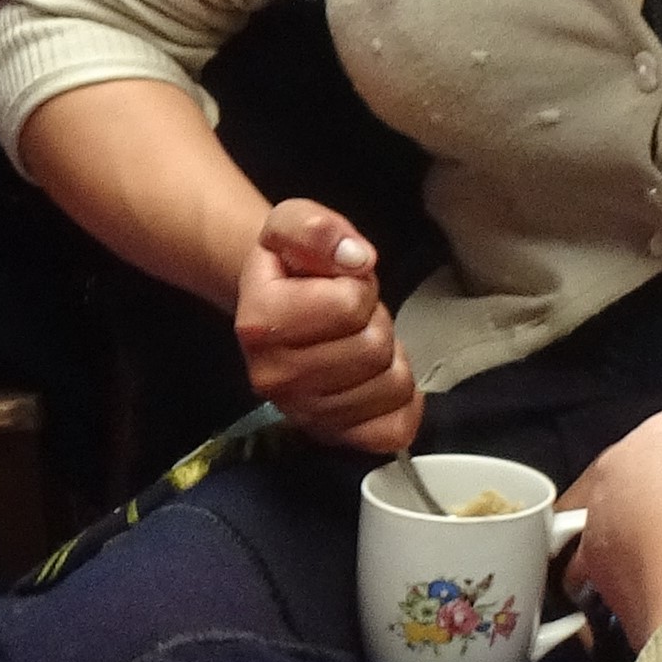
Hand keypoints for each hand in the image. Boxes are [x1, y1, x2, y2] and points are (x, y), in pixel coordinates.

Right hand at [231, 200, 416, 455]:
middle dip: (375, 322)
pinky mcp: (332, 437)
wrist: (269, 306)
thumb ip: (317, 229)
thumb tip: (357, 259)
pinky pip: (394, 431)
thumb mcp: (293, 224)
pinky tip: (379, 380)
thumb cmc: (289, 266)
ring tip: (360, 344)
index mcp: (259, 324)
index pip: (348, 305)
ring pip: (391, 388)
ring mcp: (303, 415)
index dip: (358, 286)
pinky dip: (402, 404)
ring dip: (390, 359)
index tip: (339, 285)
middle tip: (353, 318)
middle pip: (373, 349)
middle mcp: (274, 378)